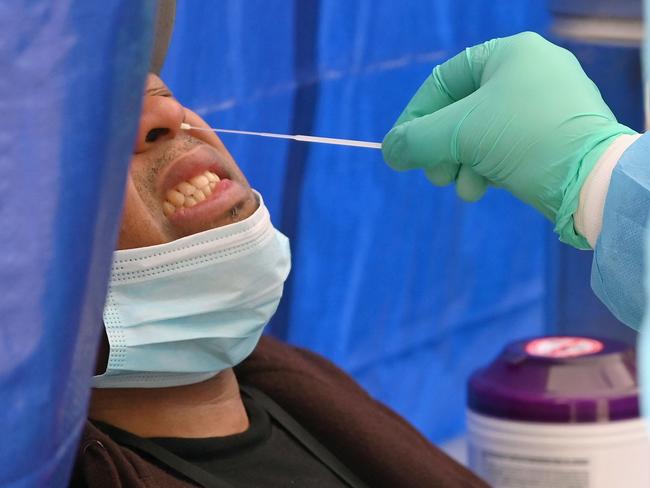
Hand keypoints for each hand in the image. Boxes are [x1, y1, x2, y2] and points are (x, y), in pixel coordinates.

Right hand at [382, 32, 635, 247]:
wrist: (593, 179)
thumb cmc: (524, 139)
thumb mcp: (460, 134)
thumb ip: (416, 139)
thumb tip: (389, 151)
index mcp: (509, 54)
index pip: (444, 81)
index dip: (416, 117)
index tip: (401, 149)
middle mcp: (530, 71)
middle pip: (462, 111)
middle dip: (442, 148)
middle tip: (434, 175)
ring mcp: (545, 103)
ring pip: (482, 133)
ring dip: (462, 164)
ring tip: (461, 187)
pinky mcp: (554, 134)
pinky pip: (506, 146)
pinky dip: (487, 168)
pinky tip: (482, 188)